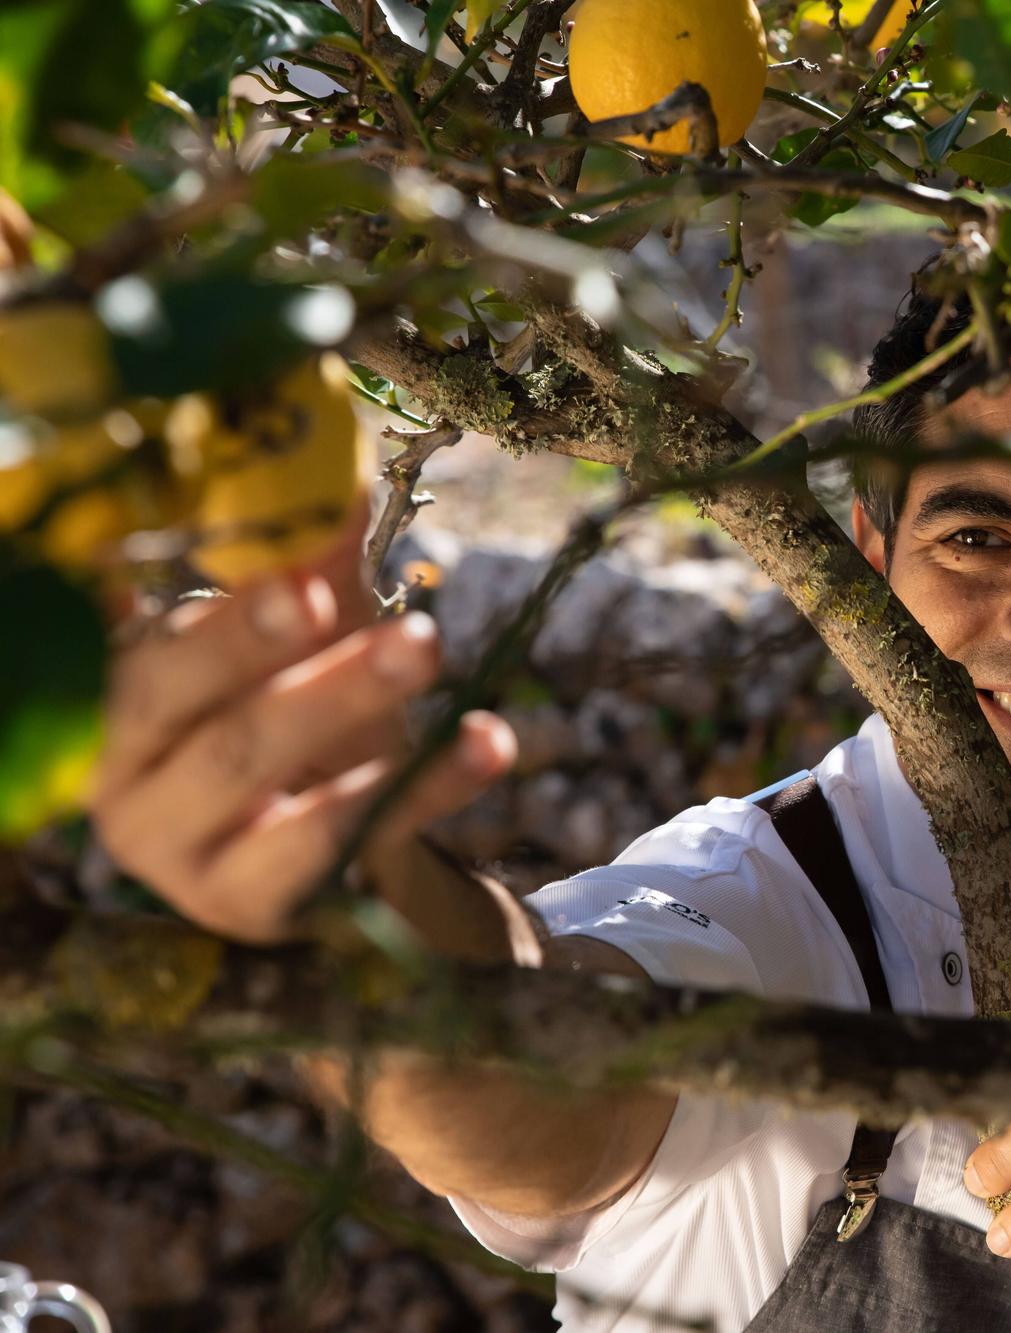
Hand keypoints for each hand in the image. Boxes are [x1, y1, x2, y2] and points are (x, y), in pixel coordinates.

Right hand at [89, 510, 515, 942]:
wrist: (311, 845)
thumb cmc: (281, 718)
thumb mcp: (292, 641)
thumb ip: (311, 565)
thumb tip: (350, 474)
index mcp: (112, 714)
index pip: (150, 672)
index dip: (229, 631)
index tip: (309, 585)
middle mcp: (132, 796)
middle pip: (219, 737)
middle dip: (308, 677)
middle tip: (386, 624)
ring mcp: (194, 866)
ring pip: (279, 792)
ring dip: (360, 713)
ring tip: (429, 651)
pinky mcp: (265, 910)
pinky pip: (352, 844)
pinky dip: (427, 787)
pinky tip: (486, 740)